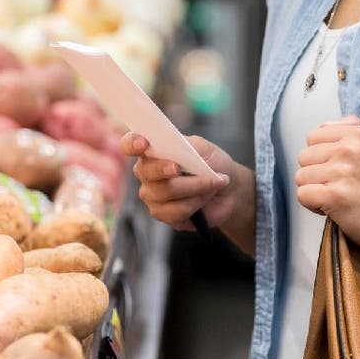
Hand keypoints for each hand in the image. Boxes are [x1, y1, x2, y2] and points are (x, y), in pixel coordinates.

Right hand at [120, 133, 244, 231]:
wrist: (230, 190)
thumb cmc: (213, 164)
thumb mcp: (204, 148)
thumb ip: (186, 146)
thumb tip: (173, 152)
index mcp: (152, 151)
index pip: (130, 145)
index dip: (131, 144)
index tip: (143, 143)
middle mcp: (147, 173)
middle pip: (146, 172)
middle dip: (166, 169)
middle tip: (181, 168)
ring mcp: (152, 196)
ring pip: (165, 192)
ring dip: (194, 187)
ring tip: (211, 184)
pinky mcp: (163, 215)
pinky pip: (174, 211)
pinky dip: (195, 203)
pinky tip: (204, 199)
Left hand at [294, 116, 359, 250]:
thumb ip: (350, 130)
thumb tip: (323, 125)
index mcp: (358, 134)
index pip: (313, 137)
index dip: (320, 155)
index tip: (337, 167)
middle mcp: (349, 150)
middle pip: (304, 156)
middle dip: (315, 173)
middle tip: (337, 184)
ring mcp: (342, 172)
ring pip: (300, 176)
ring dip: (314, 190)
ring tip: (336, 195)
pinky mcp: (335, 195)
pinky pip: (302, 194)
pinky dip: (312, 204)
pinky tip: (330, 206)